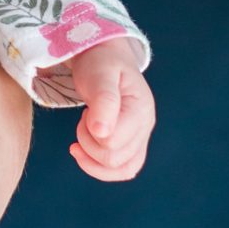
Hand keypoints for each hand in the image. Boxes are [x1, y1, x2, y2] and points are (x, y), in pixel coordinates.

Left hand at [68, 39, 154, 181]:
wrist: (105, 58)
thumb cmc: (101, 63)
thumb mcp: (100, 73)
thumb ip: (103, 100)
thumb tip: (101, 132)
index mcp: (141, 109)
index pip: (113, 141)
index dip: (91, 132)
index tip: (86, 111)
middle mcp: (146, 127)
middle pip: (115, 159)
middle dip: (89, 143)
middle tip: (84, 118)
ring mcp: (141, 137)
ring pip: (122, 170)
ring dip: (93, 158)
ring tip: (82, 134)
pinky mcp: (132, 144)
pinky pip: (123, 170)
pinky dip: (100, 168)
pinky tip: (83, 152)